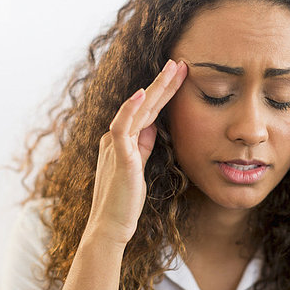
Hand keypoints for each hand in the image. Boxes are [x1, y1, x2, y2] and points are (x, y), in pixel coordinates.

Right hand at [84, 59, 187, 246]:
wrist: (110, 227)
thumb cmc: (124, 201)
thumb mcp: (137, 166)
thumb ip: (142, 145)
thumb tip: (152, 126)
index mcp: (122, 140)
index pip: (146, 111)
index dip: (162, 92)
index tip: (179, 76)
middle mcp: (116, 138)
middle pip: (143, 105)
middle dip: (162, 83)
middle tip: (179, 62)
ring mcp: (115, 146)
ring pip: (136, 110)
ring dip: (154, 88)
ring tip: (172, 69)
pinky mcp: (118, 158)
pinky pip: (121, 129)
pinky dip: (130, 110)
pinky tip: (141, 94)